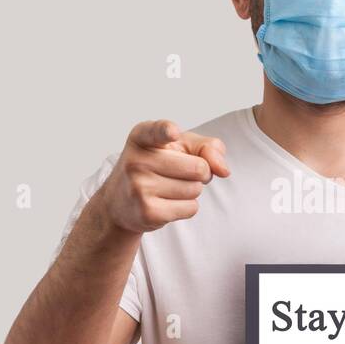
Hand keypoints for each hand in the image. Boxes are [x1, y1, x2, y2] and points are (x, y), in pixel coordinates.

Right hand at [97, 119, 229, 233]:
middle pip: (198, 167)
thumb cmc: (157, 166)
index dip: (167, 131)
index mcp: (141, 137)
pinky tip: (166, 203)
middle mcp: (136, 160)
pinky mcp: (147, 212)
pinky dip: (186, 207)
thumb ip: (207, 147)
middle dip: (200, 173)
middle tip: (179, 173)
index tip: (173, 132)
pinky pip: (190, 208)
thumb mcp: (179, 147)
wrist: (120, 202)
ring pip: (195, 189)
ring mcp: (139, 187)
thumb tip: (224, 170)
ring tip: (168, 188)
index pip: (156, 131)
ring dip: (191, 191)